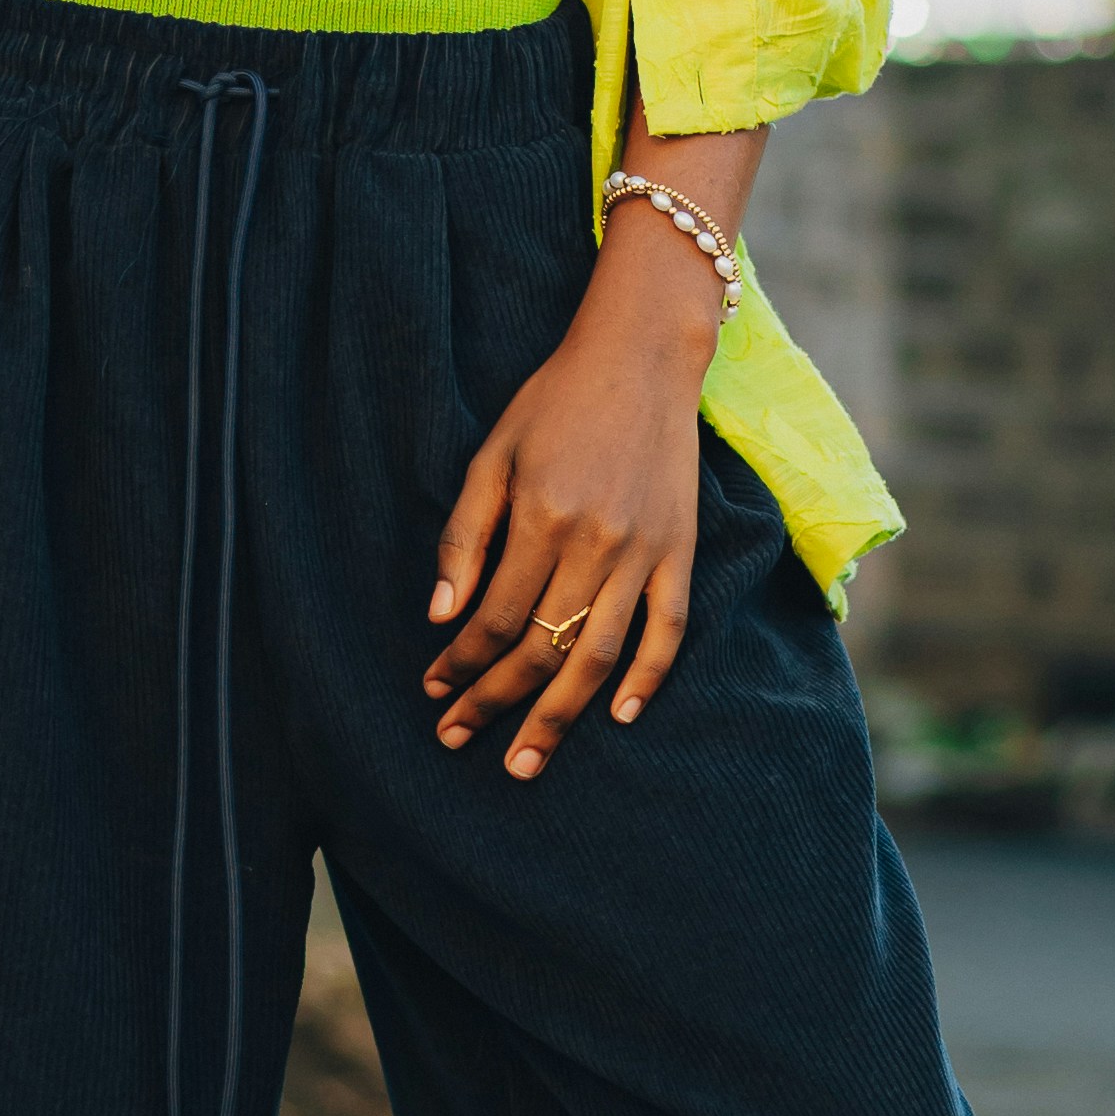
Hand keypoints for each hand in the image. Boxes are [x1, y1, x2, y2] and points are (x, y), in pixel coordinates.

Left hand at [423, 256, 716, 778]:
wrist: (643, 355)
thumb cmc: (555, 400)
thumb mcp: (491, 452)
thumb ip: (465, 535)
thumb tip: (440, 613)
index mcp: (541, 516)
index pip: (493, 618)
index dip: (460, 662)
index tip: (433, 690)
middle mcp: (595, 543)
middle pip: (540, 649)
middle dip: (494, 703)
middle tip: (458, 738)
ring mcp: (645, 551)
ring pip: (598, 655)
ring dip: (558, 715)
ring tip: (524, 760)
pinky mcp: (681, 550)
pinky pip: (669, 629)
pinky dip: (647, 678)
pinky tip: (618, 715)